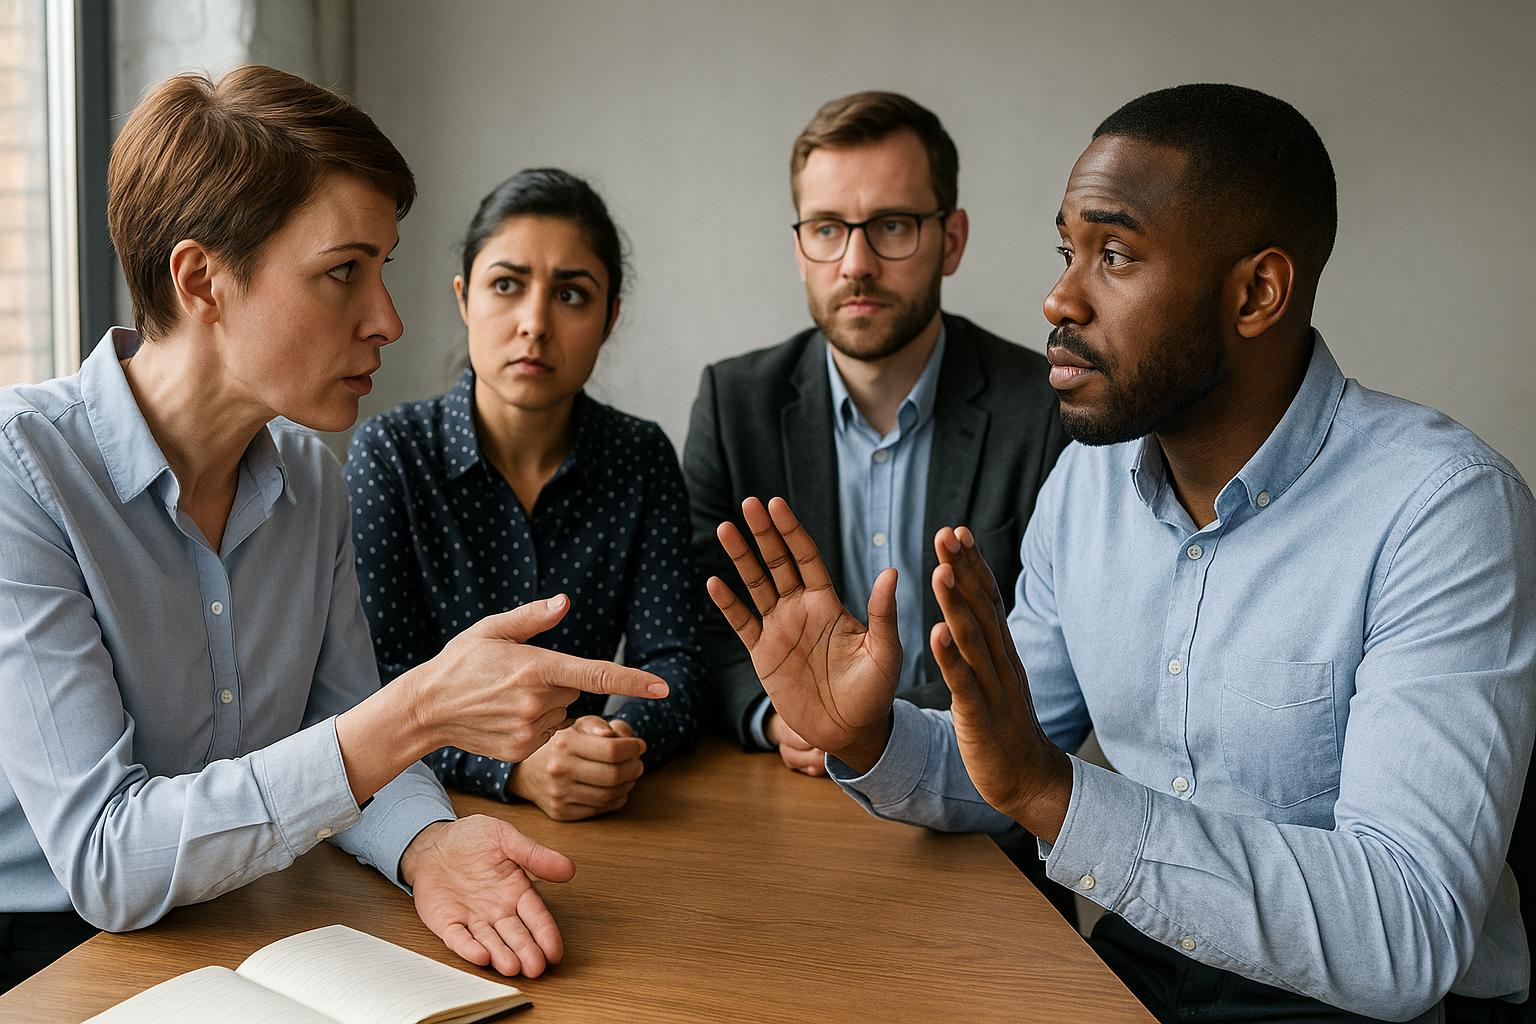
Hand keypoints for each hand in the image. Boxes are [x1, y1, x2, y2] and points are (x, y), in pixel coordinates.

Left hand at [402, 815, 574, 977]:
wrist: (432, 843)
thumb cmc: (470, 838)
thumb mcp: (506, 837)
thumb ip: (534, 854)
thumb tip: (568, 868)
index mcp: (516, 891)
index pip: (536, 917)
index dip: (545, 934)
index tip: (554, 951)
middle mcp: (497, 911)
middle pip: (516, 935)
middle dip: (527, 952)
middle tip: (536, 968)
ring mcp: (473, 920)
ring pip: (490, 942)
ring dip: (501, 956)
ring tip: (512, 967)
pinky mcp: (448, 924)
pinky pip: (459, 938)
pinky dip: (468, 948)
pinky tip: (480, 956)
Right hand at [414, 594, 667, 763]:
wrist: (427, 708)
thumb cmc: (462, 661)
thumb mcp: (493, 629)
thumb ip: (533, 616)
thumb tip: (566, 602)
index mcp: (536, 667)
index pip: (596, 675)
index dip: (632, 681)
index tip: (662, 688)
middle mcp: (537, 701)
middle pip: (574, 691)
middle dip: (556, 682)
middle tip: (518, 678)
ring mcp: (530, 729)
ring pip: (562, 713)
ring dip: (545, 705)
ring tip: (507, 698)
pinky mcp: (523, 750)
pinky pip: (548, 734)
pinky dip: (534, 725)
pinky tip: (505, 716)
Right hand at [508, 716, 646, 820]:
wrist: (527, 772)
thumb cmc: (560, 745)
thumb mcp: (576, 726)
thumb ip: (598, 725)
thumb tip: (617, 735)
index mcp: (564, 743)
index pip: (612, 750)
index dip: (633, 749)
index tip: (639, 745)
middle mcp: (559, 769)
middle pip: (613, 775)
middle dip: (634, 768)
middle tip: (639, 763)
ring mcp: (559, 794)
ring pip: (609, 795)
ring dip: (628, 785)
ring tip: (630, 775)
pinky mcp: (561, 812)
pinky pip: (600, 809)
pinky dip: (616, 799)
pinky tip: (617, 789)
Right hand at [707, 496, 899, 770]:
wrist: (851, 731)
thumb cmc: (876, 691)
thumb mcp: (885, 652)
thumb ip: (883, 614)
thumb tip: (891, 572)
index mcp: (829, 604)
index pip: (807, 558)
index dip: (791, 532)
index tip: (777, 505)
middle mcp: (801, 610)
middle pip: (777, 563)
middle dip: (763, 533)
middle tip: (749, 502)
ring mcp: (779, 630)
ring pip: (755, 585)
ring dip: (740, 558)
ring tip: (726, 528)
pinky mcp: (762, 654)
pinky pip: (742, 623)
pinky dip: (728, 604)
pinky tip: (714, 582)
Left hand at [929, 526, 1071, 841]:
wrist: (1027, 779)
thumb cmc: (1005, 726)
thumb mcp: (997, 676)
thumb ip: (986, 644)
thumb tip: (973, 609)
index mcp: (1001, 651)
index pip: (987, 598)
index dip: (973, 564)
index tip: (958, 530)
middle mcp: (1000, 660)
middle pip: (981, 606)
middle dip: (963, 568)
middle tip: (946, 532)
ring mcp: (993, 686)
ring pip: (972, 638)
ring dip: (955, 602)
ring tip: (938, 570)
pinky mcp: (980, 714)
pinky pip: (964, 682)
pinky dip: (949, 657)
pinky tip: (934, 632)